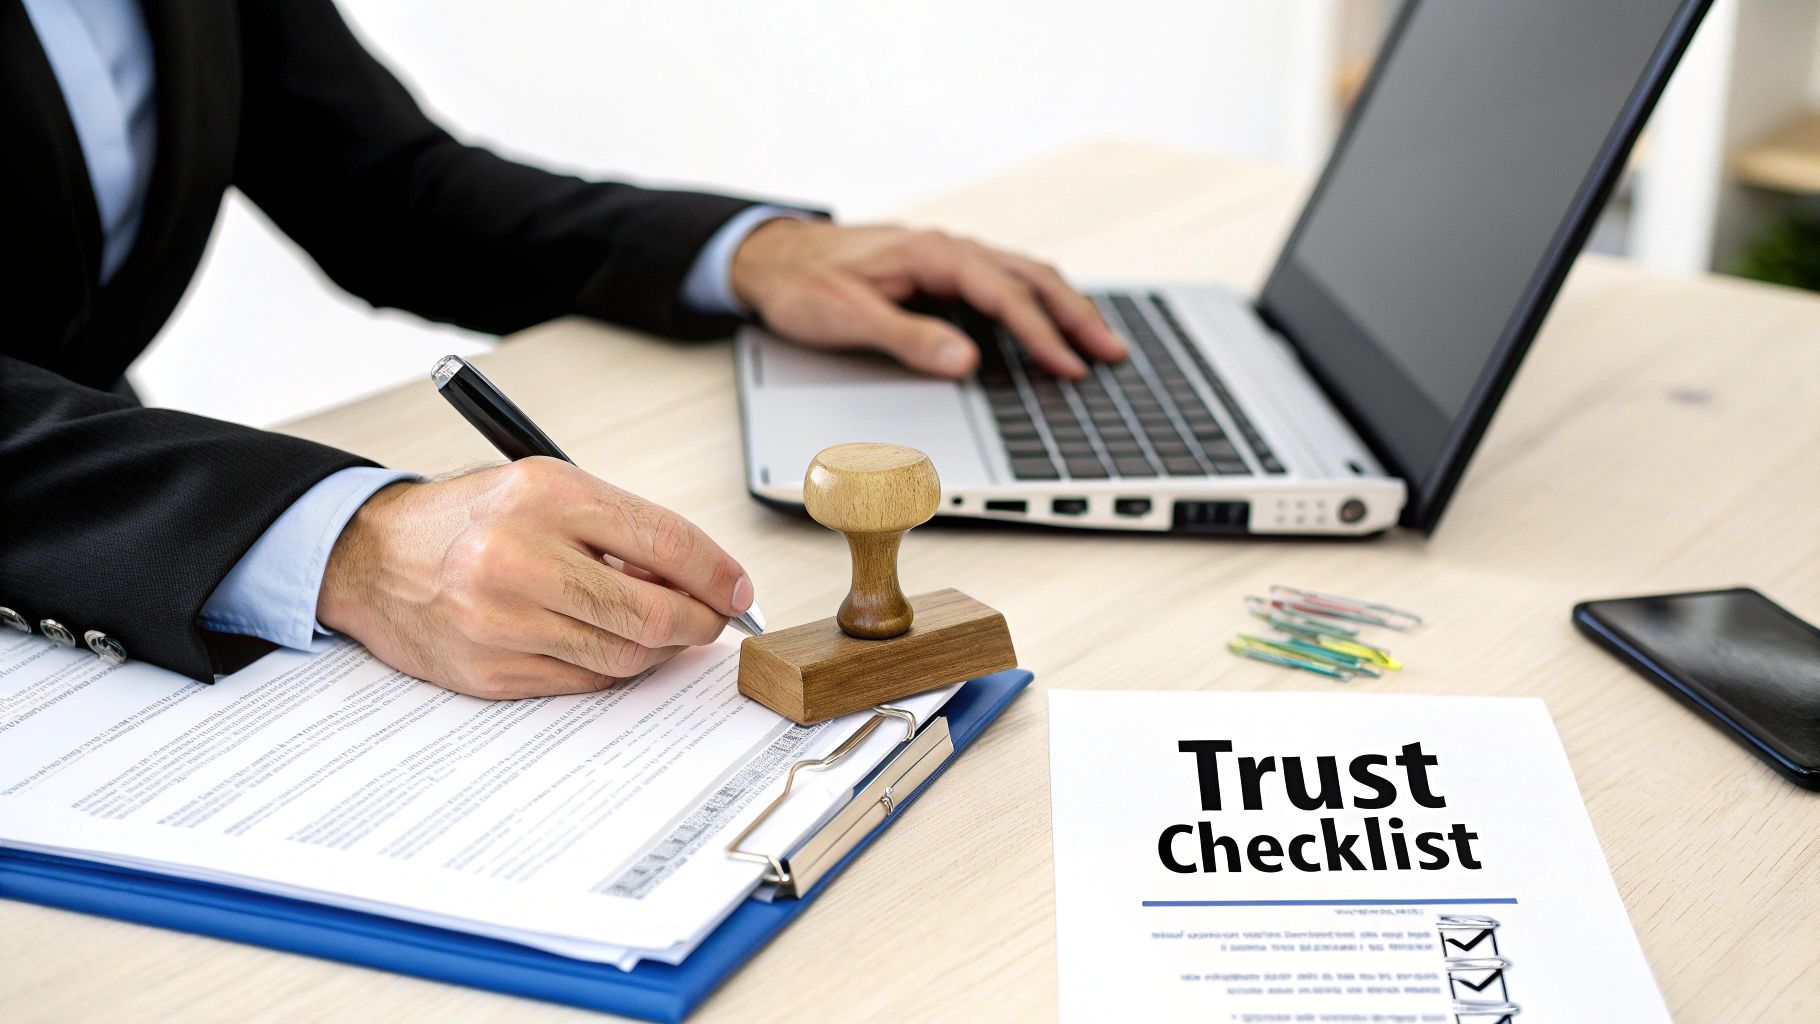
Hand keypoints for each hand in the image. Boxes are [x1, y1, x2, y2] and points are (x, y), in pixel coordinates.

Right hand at [317, 458, 751, 698]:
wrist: (372, 558)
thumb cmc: (470, 520)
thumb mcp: (545, 491)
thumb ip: (620, 529)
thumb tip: (702, 578)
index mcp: (544, 496)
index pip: (664, 540)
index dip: (717, 572)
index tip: (740, 590)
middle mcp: (519, 557)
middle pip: (652, 611)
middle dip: (699, 622)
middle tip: (713, 621)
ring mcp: (501, 620)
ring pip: (624, 655)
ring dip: (660, 649)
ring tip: (662, 630)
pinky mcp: (489, 670)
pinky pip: (584, 681)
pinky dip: (613, 668)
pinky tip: (612, 646)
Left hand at [730, 219, 1126, 379]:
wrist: (771, 257)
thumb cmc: (803, 284)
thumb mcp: (847, 317)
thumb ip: (908, 339)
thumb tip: (965, 360)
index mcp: (931, 254)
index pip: (1004, 293)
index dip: (1041, 333)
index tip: (1069, 366)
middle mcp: (948, 247)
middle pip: (1030, 276)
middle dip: (1075, 316)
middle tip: (1112, 353)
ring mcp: (948, 256)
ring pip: (1024, 275)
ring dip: (1063, 308)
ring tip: (1097, 342)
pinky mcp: (943, 270)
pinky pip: (1005, 281)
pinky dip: (1037, 303)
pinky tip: (1050, 326)